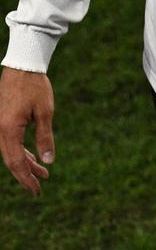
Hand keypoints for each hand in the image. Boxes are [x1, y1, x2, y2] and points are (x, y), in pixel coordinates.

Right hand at [0, 67, 55, 194]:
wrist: (21, 67)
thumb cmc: (35, 88)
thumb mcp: (45, 112)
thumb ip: (45, 138)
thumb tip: (49, 161)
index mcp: (8, 130)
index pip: (17, 162)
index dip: (27, 178)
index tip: (37, 190)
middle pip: (11, 161)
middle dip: (25, 175)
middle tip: (39, 187)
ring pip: (10, 153)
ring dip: (25, 163)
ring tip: (42, 172)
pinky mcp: (1, 122)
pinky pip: (9, 143)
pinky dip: (21, 152)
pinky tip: (32, 158)